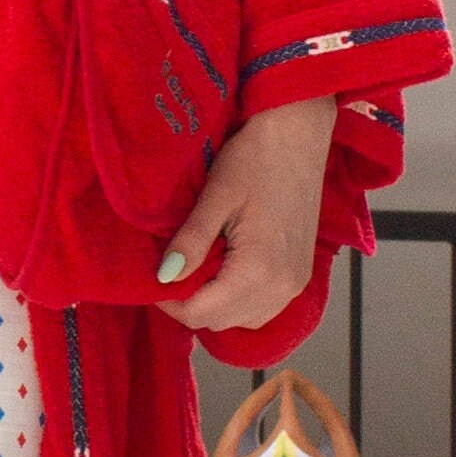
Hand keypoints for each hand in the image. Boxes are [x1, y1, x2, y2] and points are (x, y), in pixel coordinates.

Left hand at [157, 97, 339, 333]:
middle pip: (220, 321)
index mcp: (259, 270)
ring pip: (242, 319)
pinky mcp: (301, 274)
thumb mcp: (215, 197)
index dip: (169, 302)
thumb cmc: (256, 158)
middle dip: (189, 304)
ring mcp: (296, 283)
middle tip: (171, 271)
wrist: (299, 134)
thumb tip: (163, 277)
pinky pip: (263, 307)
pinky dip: (239, 300)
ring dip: (215, 305)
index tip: (155, 277)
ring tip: (198, 269)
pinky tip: (225, 271)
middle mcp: (282, 286)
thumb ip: (191, 242)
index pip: (200, 313)